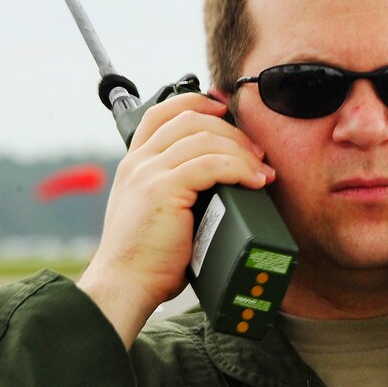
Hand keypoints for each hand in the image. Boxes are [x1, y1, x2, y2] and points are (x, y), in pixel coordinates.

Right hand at [78, 92, 274, 346]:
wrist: (125, 285)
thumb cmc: (148, 258)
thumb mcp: (158, 213)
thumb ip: (179, 190)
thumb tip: (223, 182)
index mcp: (135, 163)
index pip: (162, 113)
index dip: (196, 102)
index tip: (224, 109)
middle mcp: (139, 162)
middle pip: (190, 120)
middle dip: (231, 131)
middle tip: (257, 154)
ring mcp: (148, 173)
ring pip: (204, 139)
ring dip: (242, 151)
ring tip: (262, 172)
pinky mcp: (163, 189)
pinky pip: (211, 164)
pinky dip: (239, 168)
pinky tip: (255, 182)